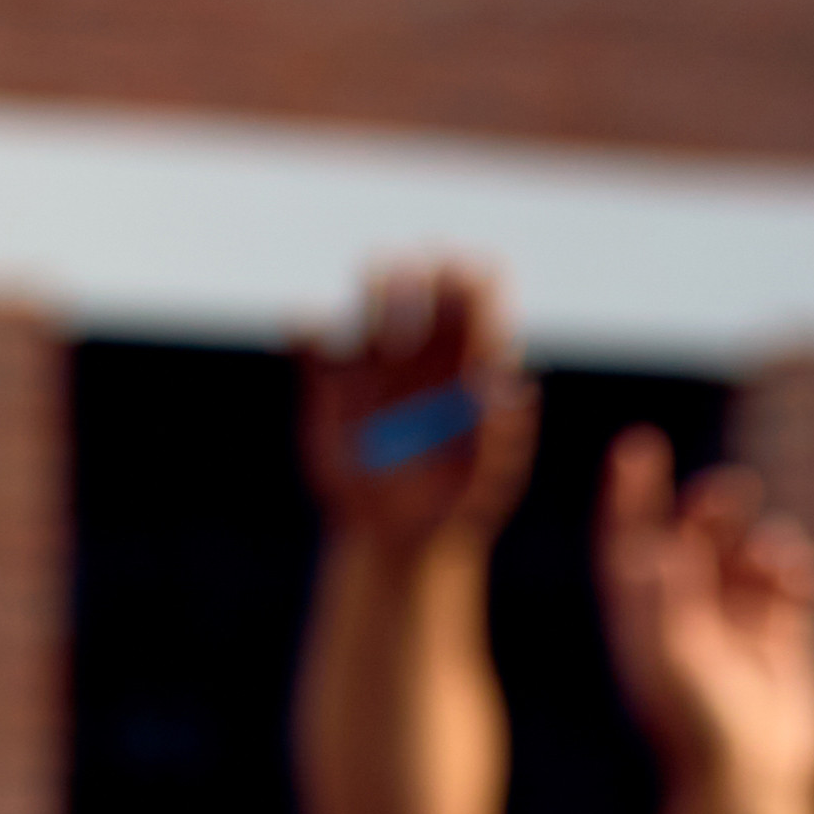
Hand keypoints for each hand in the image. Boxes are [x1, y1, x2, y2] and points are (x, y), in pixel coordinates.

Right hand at [298, 263, 534, 561]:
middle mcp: (426, 354)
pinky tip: (305, 326)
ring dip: (372, 284)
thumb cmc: (455, 506)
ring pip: (372, 301)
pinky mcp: (330, 388)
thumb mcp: (489, 478)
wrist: (396, 537)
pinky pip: (314, 343)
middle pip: (425, 290)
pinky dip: (303, 326)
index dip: (469, 282)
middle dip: (418, 278)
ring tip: (370, 284)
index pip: (478, 301)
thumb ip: (502, 432)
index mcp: (472, 362)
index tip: (456, 276)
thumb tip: (509, 381)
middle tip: (408, 279)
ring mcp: (377, 367)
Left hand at [598, 429, 813, 810]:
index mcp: (643, 613)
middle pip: (695, 536)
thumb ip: (662, 605)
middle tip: (730, 489)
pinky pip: (794, 580)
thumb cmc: (697, 726)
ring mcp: (735, 619)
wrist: (748, 778)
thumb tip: (653, 548)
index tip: (636, 446)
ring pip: (748, 553)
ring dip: (763, 541)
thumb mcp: (671, 662)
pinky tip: (806, 572)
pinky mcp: (781, 633)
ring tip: (773, 556)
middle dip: (711, 508)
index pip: (630, 540)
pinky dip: (802, 566)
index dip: (631, 493)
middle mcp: (685, 609)